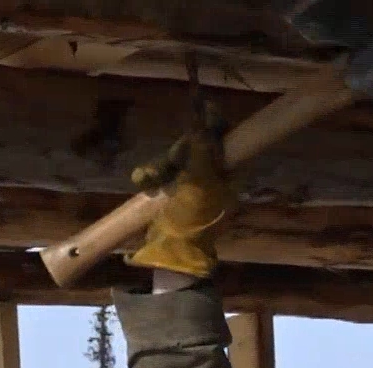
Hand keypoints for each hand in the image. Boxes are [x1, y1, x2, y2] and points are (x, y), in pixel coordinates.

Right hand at [125, 104, 235, 278]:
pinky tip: (143, 181)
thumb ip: (202, 153)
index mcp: (229, 177)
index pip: (225, 142)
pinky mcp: (174, 194)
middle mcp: (214, 179)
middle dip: (177, 153)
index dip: (214, 125)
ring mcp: (193, 186)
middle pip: (196, 148)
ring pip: (176, 160)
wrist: (171, 254)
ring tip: (146, 178)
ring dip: (160, 165)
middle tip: (170, 160)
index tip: (204, 107)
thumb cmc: (192, 220)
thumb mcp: (199, 184)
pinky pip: (163, 174)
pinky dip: (153, 176)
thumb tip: (205, 122)